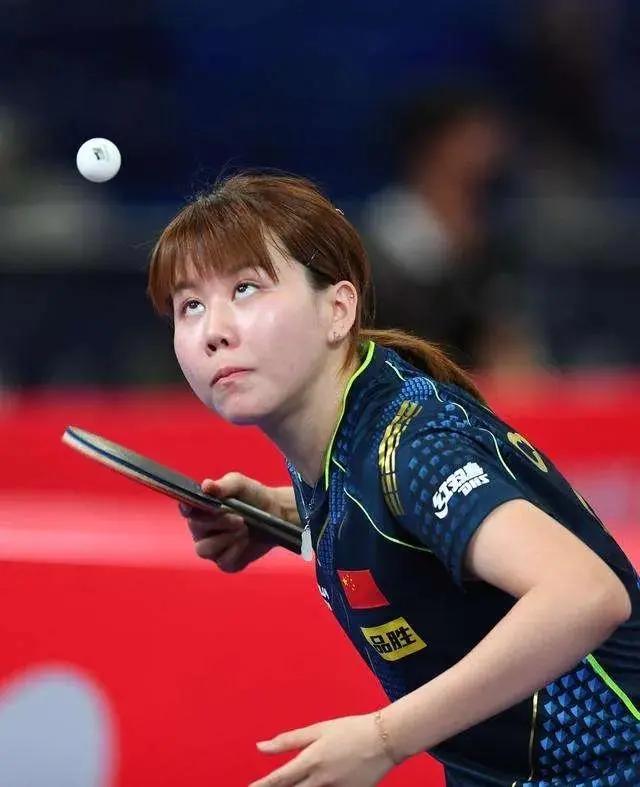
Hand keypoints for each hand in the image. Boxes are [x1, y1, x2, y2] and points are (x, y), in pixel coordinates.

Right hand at [179, 473, 298, 572]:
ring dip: (226, 538)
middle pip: (196, 529)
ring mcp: (212, 548)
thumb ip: (223, 485)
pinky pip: (224, 561)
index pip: (186, 509)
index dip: (188, 508)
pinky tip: (246, 540)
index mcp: (201, 509)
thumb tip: (206, 485)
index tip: (194, 505)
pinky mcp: (226, 563)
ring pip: (205, 549)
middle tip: (238, 518)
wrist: (277, 514)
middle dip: (218, 522)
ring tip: (244, 527)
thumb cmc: (254, 496)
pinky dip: (237, 550)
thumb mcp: (240, 485)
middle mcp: (202, 530)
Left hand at [250, 713, 396, 786]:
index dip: (262, 786)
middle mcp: (320, 780)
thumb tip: (261, 746)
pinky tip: (312, 786)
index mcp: (311, 760)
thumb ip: (288, 740)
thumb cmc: (350, 729)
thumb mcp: (318, 729)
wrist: (384, 740)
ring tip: (290, 786)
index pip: (279, 779)